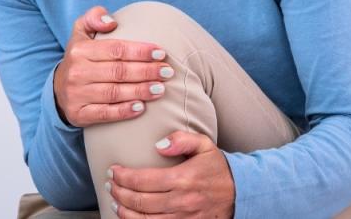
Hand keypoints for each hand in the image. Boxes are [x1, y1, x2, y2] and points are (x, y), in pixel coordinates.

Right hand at [53, 5, 175, 127]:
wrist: (59, 89)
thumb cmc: (81, 58)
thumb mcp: (81, 32)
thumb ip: (94, 17)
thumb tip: (111, 21)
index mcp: (80, 50)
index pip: (116, 49)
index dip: (140, 51)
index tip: (161, 53)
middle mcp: (77, 72)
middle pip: (118, 71)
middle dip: (146, 71)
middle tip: (168, 72)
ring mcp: (77, 94)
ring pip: (114, 93)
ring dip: (140, 91)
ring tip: (161, 89)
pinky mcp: (79, 114)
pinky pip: (104, 113)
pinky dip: (123, 111)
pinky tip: (141, 108)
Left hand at [106, 131, 235, 217]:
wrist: (240, 192)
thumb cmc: (217, 168)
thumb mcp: (204, 145)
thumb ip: (181, 139)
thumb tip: (159, 144)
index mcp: (183, 178)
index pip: (143, 180)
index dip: (123, 176)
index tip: (113, 170)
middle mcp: (182, 201)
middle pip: (140, 201)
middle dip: (119, 193)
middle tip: (110, 184)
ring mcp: (184, 218)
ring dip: (124, 211)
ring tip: (115, 201)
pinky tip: (130, 217)